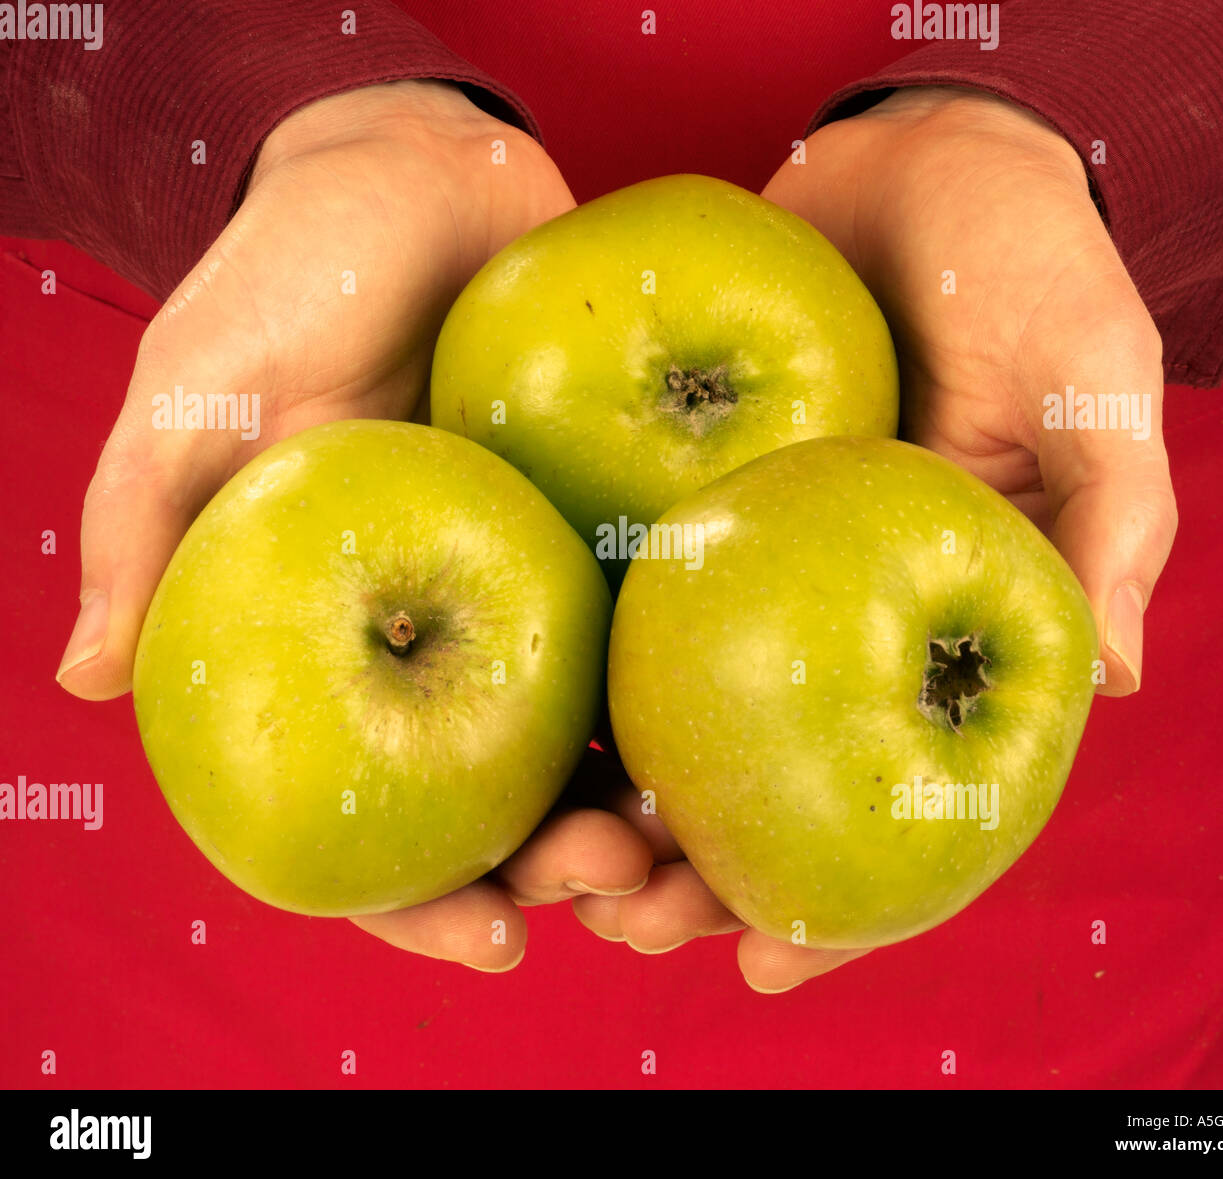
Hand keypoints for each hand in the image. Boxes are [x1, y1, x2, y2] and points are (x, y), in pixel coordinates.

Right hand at [58, 79, 652, 968]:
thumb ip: (145, 528)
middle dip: (560, 872)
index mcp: (325, 646)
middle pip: (498, 805)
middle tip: (627, 885)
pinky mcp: (606, 535)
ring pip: (588, 744)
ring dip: (643, 814)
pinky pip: (649, 635)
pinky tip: (731, 739)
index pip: (360, 811)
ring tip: (691, 845)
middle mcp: (432, 642)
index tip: (497, 942)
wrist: (426, 177)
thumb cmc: (298, 273)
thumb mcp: (203, 392)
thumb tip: (87, 681)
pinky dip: (688, 699)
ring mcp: (529, 595)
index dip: (419, 899)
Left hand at [574, 87, 1179, 993]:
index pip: (893, 803)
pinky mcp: (671, 508)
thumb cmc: (1022, 260)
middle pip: (759, 788)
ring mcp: (748, 574)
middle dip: (687, 872)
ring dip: (605, 802)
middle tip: (615, 917)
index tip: (762, 971)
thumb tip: (1111, 678)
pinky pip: (614, 604)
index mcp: (937, 630)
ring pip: (668, 721)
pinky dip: (567, 674)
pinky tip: (511, 726)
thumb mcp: (1086, 378)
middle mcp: (835, 623)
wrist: (908, 158)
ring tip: (544, 860)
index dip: (841, 907)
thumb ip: (1108, 517)